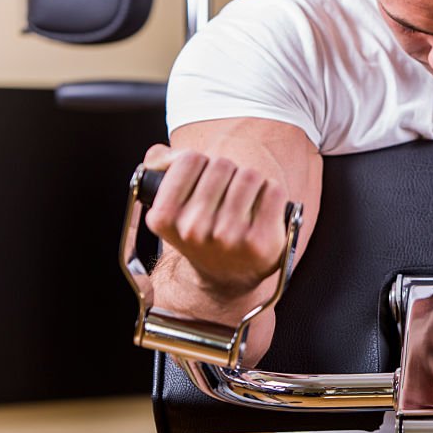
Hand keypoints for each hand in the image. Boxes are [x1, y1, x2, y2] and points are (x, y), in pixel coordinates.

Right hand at [142, 144, 288, 298]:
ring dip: (253, 183)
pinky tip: (264, 210)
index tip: (206, 180)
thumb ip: (162, 174)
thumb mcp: (173, 209)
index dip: (203, 163)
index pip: (190, 159)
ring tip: (246, 202)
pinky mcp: (259, 242)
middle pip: (222, 164)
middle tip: (229, 194)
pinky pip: (273, 191)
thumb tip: (159, 156)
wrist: (227, 276)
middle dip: (230, 172)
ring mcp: (227, 236)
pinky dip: (273, 194)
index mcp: (164, 217)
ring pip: (249, 176)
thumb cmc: (203, 232)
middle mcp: (193, 229)